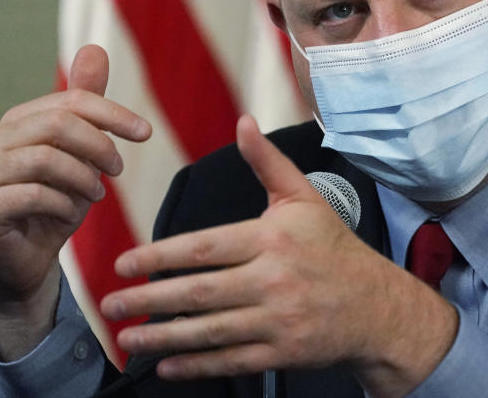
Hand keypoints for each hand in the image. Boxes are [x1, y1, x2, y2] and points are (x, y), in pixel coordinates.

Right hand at [0, 45, 150, 358]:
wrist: (24, 262)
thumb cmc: (54, 203)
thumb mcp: (80, 154)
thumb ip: (86, 105)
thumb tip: (94, 48)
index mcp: (20, 121)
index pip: (72, 101)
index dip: (114, 113)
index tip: (146, 133)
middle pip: (58, 123)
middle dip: (100, 144)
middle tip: (119, 169)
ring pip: (46, 158)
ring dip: (84, 177)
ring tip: (98, 194)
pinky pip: (32, 194)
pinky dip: (63, 203)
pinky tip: (72, 213)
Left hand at [101, 115, 457, 397]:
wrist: (376, 305)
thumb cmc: (333, 248)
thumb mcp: (304, 198)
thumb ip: (267, 162)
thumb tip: (244, 122)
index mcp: (273, 239)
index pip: (206, 247)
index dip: (160, 256)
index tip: (125, 264)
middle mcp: (275, 279)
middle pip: (200, 292)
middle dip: (150, 299)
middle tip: (111, 303)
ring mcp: (279, 319)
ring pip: (210, 330)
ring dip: (163, 336)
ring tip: (127, 336)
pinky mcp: (283, 353)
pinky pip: (231, 360)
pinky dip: (196, 365)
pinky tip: (167, 365)